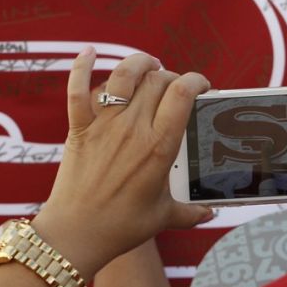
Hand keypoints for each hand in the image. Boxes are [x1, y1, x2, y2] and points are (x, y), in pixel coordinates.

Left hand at [32, 49, 212, 277]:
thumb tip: (210, 213)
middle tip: (174, 87)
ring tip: (148, 66)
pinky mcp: (79, 129)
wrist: (76, 235)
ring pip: (122, 76)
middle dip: (171, 76)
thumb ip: (191, 211)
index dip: (196, 80)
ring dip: (138, 63)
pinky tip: (88, 51)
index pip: (183, 95)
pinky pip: (76, 90)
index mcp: (159, 148)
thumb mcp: (163, 217)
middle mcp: (132, 130)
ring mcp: (103, 126)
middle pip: (157, 81)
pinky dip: (80, 67)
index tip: (201, 84)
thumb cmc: (121, 228)